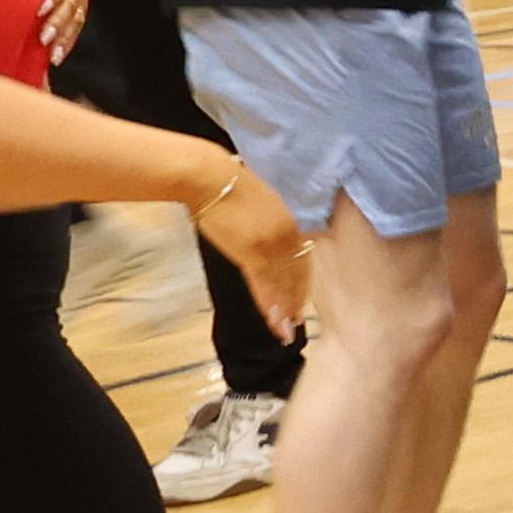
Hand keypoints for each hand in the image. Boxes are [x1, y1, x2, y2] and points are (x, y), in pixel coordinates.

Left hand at [24, 0, 95, 58]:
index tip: (40, 10)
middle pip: (72, 1)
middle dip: (58, 21)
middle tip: (43, 37)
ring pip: (77, 16)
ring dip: (64, 35)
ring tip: (52, 54)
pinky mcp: (81, 6)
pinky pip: (77, 25)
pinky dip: (67, 41)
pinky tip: (57, 56)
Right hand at [193, 156, 314, 338]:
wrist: (211, 180)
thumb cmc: (230, 185)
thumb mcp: (262, 202)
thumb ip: (271, 222)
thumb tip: (267, 234)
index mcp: (289, 222)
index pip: (301, 258)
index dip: (302, 280)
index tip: (302, 297)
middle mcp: (286, 237)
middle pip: (295, 274)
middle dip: (296, 299)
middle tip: (297, 322)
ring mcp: (270, 247)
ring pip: (282, 284)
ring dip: (285, 309)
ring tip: (288, 331)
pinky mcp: (251, 254)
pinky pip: (264, 285)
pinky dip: (269, 304)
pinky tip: (274, 320)